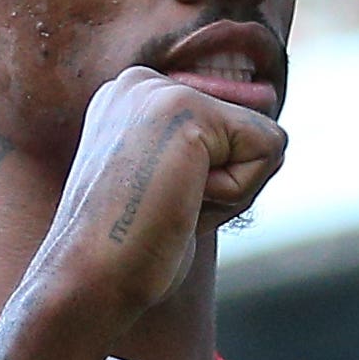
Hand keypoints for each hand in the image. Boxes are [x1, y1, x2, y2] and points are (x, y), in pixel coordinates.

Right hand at [30, 66, 286, 326]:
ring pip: (263, 139)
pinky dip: (240, 191)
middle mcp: (140, 84)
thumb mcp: (169, 184)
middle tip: (165, 206)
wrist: (89, 275)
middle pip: (249, 131)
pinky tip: (183, 199)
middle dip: (228, 183)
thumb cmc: (130, 247)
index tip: (155, 202)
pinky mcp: (186, 107)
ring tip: (172, 203)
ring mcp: (159, 90)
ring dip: (234, 190)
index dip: (212, 183)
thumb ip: (210, 144)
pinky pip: (269, 147)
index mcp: (130, 100)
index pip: (227, 132)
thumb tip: (266, 93)